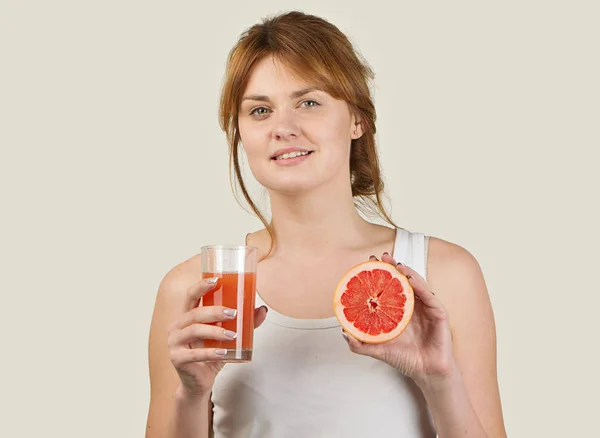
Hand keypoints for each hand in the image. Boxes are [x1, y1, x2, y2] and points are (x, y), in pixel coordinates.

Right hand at [167, 278, 267, 396]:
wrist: (200, 381)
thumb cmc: (212, 353)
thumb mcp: (228, 336)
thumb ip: (244, 323)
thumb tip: (262, 310)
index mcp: (187, 316)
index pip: (191, 296)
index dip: (201, 286)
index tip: (217, 280)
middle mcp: (177, 326)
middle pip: (194, 313)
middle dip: (214, 311)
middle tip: (233, 312)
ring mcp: (174, 343)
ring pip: (194, 331)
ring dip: (215, 331)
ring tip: (232, 334)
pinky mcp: (177, 359)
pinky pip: (194, 354)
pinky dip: (210, 352)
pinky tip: (223, 352)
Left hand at [342, 253, 456, 386]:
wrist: (426, 373)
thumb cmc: (405, 360)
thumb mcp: (377, 350)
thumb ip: (360, 343)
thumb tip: (343, 331)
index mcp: (399, 311)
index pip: (389, 287)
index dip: (380, 274)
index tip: (368, 263)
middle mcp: (412, 305)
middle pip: (402, 280)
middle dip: (392, 267)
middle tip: (381, 256)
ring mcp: (426, 308)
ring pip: (416, 283)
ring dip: (406, 272)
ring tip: (395, 264)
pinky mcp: (438, 313)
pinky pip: (429, 295)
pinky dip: (420, 285)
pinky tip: (410, 279)